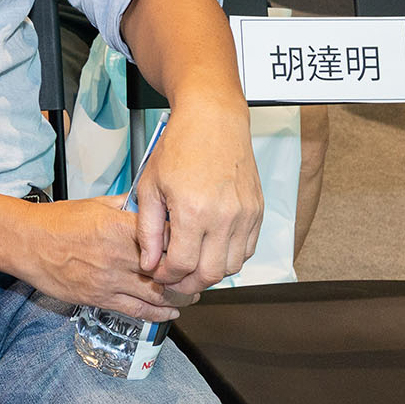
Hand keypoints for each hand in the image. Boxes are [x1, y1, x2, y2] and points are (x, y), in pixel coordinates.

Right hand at [15, 196, 185, 321]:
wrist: (28, 243)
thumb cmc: (57, 222)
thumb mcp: (95, 204)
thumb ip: (125, 206)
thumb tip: (148, 205)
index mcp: (119, 227)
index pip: (166, 236)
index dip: (186, 241)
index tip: (195, 242)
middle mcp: (119, 255)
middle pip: (167, 268)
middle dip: (188, 272)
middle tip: (200, 272)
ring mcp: (110, 279)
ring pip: (157, 293)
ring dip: (179, 296)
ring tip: (191, 294)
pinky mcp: (100, 298)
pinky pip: (137, 310)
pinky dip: (159, 313)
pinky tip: (171, 311)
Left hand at [136, 103, 262, 296]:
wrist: (212, 119)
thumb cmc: (180, 145)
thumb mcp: (149, 187)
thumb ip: (147, 230)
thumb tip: (148, 262)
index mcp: (193, 211)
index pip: (182, 265)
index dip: (166, 276)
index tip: (158, 273)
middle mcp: (224, 217)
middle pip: (210, 274)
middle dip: (188, 283)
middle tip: (173, 279)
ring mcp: (245, 215)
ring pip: (232, 266)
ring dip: (211, 273)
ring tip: (191, 264)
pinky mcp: (257, 211)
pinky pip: (247, 249)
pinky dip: (230, 257)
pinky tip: (212, 249)